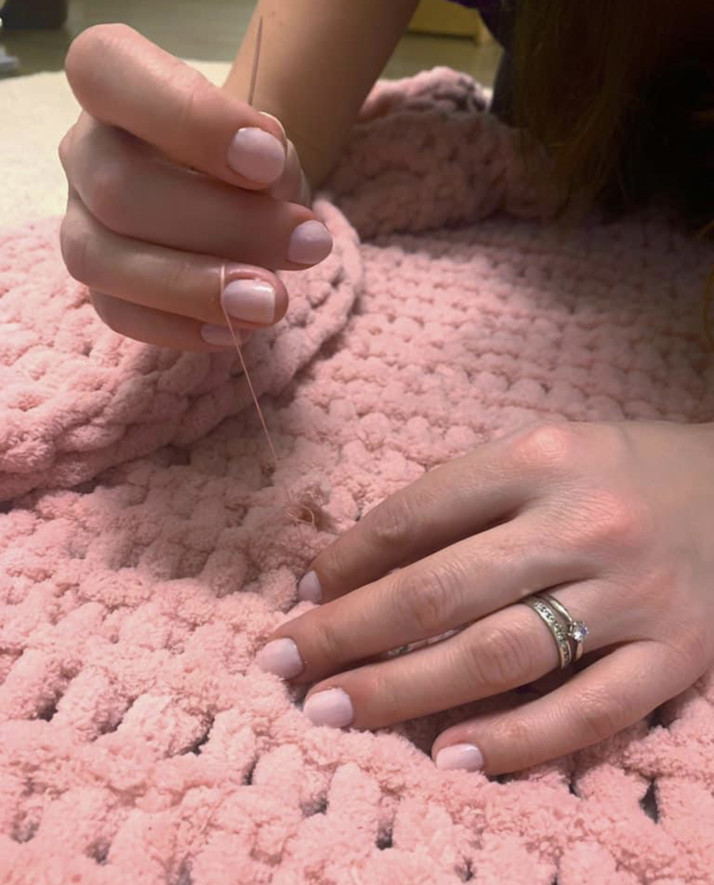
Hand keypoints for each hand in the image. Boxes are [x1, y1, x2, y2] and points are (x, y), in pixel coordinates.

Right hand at [59, 25, 328, 350]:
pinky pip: (117, 315)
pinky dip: (180, 328)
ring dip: (195, 288)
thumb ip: (270, 163)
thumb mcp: (270, 143)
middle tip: (309, 246)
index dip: (189, 117)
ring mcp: (79, 221)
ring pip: (101, 258)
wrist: (240, 192)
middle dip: (224, 225)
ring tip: (273, 303)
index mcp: (113, 84)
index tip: (268, 160)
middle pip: (119, 187)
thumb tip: (272, 207)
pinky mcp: (97, 285)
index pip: (108, 70)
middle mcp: (84, 150)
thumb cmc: (249, 156)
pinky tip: (237, 331)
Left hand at [258, 421, 713, 774]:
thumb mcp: (541, 453)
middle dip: (349, 632)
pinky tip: (451, 757)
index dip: (350, 557)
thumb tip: (361, 563)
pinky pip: (587, 712)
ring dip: (405, 690)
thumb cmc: (617, 470)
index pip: (419, 514)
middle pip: (441, 590)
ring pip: (499, 657)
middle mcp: (584, 524)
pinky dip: (516, 741)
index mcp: (542, 459)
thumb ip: (461, 497)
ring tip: (335, 711)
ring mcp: (632, 596)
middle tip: (285, 663)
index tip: (307, 592)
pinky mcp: (675, 655)